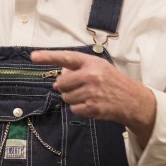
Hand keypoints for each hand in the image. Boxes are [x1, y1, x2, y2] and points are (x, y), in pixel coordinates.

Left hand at [31, 49, 156, 144]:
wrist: (133, 100)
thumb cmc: (112, 81)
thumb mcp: (98, 67)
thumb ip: (78, 69)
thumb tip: (57, 82)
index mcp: (91, 63)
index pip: (66, 58)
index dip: (48, 57)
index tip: (33, 57)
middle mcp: (90, 76)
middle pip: (62, 83)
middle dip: (66, 87)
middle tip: (79, 87)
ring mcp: (91, 92)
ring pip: (66, 97)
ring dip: (72, 98)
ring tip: (88, 95)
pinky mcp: (92, 108)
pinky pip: (73, 109)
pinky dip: (79, 108)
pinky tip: (90, 104)